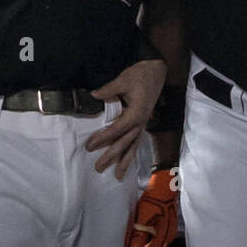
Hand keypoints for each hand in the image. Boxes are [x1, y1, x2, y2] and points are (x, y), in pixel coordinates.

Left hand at [84, 58, 165, 178]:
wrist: (156, 70)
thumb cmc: (140, 74)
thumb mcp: (123, 79)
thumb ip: (108, 90)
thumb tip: (93, 95)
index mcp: (136, 113)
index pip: (117, 130)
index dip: (103, 138)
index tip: (90, 146)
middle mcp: (141, 122)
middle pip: (125, 143)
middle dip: (112, 156)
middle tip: (98, 167)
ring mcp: (143, 123)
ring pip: (133, 146)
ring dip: (125, 161)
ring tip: (118, 176)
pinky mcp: (143, 122)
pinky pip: (137, 141)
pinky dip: (131, 152)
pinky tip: (126, 162)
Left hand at [124, 167, 178, 246]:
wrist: (165, 183)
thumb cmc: (156, 196)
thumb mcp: (144, 213)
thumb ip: (140, 233)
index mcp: (164, 236)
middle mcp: (167, 237)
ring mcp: (167, 232)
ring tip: (127, 246)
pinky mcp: (164, 226)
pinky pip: (154, 240)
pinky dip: (144, 242)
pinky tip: (135, 236)